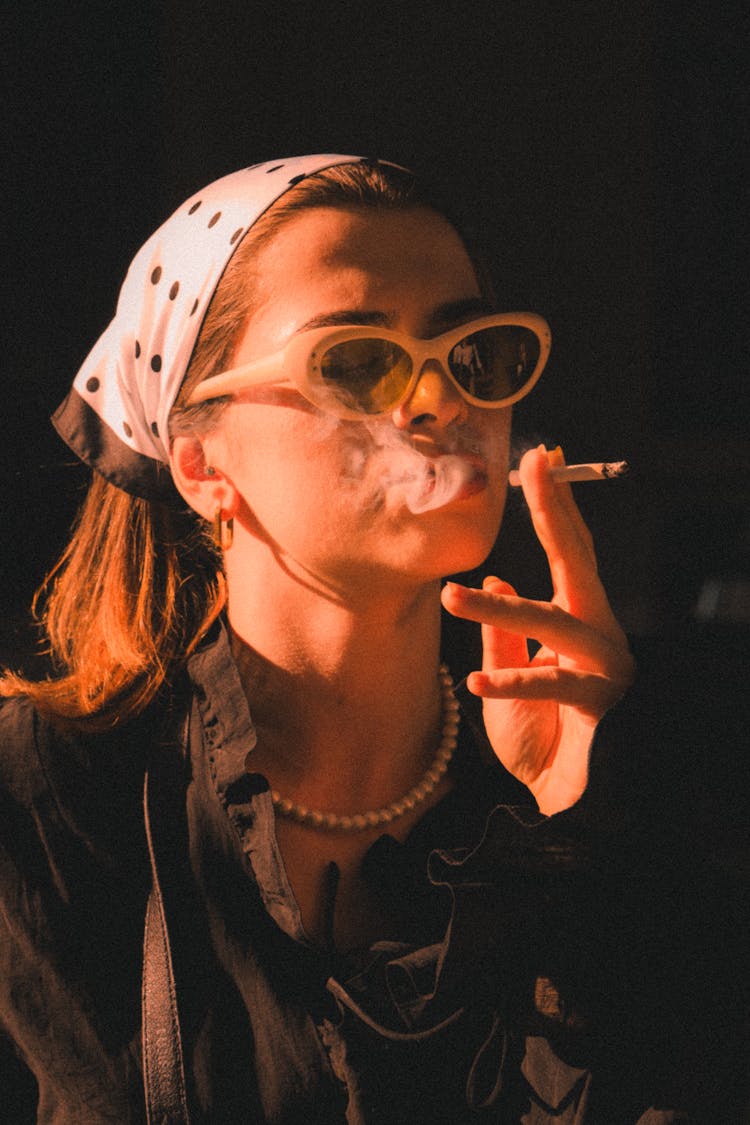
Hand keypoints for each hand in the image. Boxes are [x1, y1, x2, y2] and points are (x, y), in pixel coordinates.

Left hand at [441, 445, 634, 815]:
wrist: (567, 801)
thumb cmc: (541, 735)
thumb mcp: (509, 674)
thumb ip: (505, 631)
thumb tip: (498, 579)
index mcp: (578, 618)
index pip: (566, 552)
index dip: (553, 506)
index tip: (540, 458)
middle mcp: (598, 631)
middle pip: (577, 560)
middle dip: (555, 511)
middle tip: (534, 466)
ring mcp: (605, 666)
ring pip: (551, 621)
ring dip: (497, 611)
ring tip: (451, 599)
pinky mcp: (598, 703)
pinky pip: (546, 686)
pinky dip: (509, 683)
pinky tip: (477, 681)